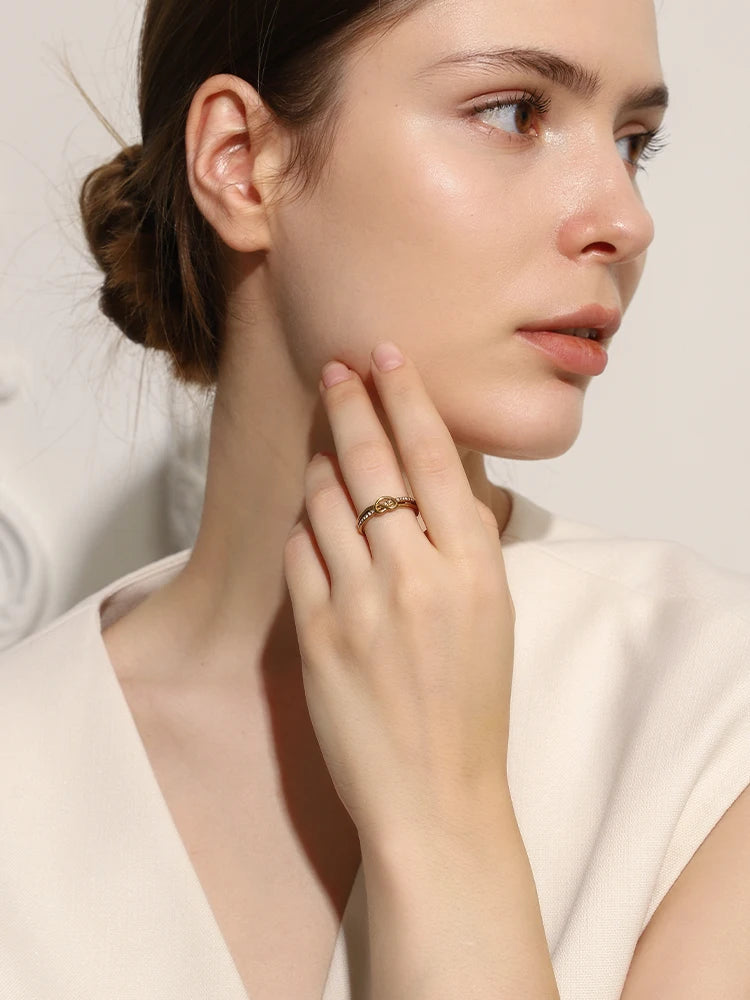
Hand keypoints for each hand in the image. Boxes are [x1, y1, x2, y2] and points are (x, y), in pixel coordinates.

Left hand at [283, 342, 515, 846]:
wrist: (434, 794)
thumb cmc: (473, 706)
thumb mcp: (495, 614)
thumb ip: (466, 543)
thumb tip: (437, 477)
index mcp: (475, 567)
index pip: (436, 456)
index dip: (407, 396)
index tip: (388, 356)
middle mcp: (417, 575)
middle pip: (374, 462)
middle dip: (352, 402)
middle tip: (336, 368)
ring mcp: (361, 604)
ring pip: (326, 500)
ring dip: (325, 463)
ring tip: (330, 446)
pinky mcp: (317, 633)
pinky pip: (300, 552)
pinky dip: (305, 526)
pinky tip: (314, 521)